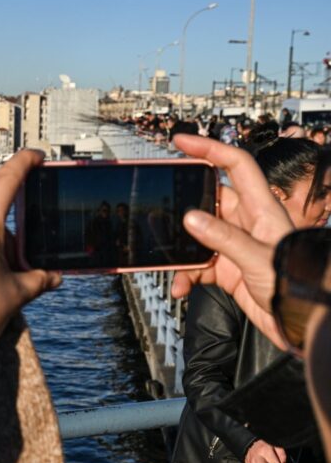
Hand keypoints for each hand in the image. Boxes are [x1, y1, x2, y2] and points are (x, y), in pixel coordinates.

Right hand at [170, 134, 293, 346]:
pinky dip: (185, 276)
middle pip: (208, 202)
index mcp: (261, 209)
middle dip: (183, 209)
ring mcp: (235, 246)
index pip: (236, 165)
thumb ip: (222, 238)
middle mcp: (247, 223)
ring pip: (197, 236)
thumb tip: (190, 219)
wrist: (301, 320)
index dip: (210, 149)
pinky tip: (181, 287)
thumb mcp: (257, 257)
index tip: (182, 142)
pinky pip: (197, 266)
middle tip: (160, 212)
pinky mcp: (227, 270)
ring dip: (181, 251)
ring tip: (171, 262)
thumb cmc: (296, 282)